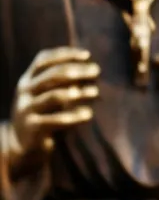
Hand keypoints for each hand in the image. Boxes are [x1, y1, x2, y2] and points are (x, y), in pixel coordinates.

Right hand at [7, 47, 99, 177]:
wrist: (20, 145)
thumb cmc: (42, 113)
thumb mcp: (44, 94)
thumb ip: (61, 81)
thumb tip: (92, 67)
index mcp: (27, 79)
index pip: (44, 59)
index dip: (66, 54)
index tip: (87, 55)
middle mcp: (24, 92)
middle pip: (52, 75)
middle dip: (78, 70)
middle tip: (97, 71)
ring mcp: (26, 110)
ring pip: (55, 96)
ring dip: (79, 92)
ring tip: (96, 92)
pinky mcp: (33, 128)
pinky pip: (56, 120)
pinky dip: (75, 116)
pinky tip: (88, 114)